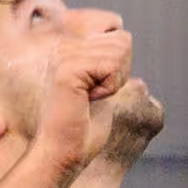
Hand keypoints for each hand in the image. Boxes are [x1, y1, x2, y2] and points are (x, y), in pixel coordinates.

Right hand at [16, 50, 123, 183]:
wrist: (62, 153)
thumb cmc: (83, 130)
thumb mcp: (102, 85)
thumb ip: (108, 61)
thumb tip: (125, 38)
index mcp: (71, 48)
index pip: (120, 35)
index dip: (121, 69)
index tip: (97, 91)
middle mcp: (65, 46)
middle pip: (123, 40)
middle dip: (119, 74)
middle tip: (93, 97)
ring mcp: (64, 55)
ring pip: (120, 51)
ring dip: (114, 82)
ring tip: (88, 100)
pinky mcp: (67, 68)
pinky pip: (111, 66)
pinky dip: (109, 88)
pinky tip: (88, 100)